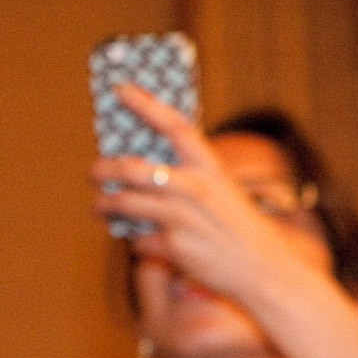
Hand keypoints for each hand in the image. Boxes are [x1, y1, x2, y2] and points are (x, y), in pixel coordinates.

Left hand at [91, 84, 330, 304]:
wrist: (263, 268)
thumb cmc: (240, 227)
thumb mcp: (223, 190)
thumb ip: (190, 176)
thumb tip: (145, 169)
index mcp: (210, 167)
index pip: (172, 124)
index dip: (144, 104)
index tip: (119, 89)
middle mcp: (193, 188)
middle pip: (131, 168)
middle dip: (103, 168)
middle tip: (94, 171)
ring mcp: (181, 218)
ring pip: (125, 203)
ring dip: (104, 204)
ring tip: (99, 206)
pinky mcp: (174, 247)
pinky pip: (139, 240)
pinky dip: (136, 241)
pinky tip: (141, 241)